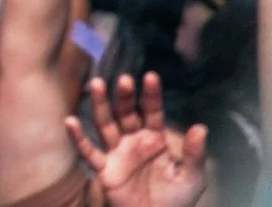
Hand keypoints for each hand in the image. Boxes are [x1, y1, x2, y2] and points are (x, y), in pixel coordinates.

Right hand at [66, 74, 209, 206]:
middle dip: (125, 96)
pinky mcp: (105, 169)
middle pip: (126, 113)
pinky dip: (79, 138)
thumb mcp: (192, 177)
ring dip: (101, 105)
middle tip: (124, 79)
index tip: (150, 77)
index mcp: (155, 139)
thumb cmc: (176, 200)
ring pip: (106, 124)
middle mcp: (134, 140)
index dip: (151, 96)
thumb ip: (194, 153)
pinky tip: (70, 122)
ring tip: (97, 84)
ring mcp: (118, 153)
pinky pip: (89, 152)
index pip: (153, 112)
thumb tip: (201, 127)